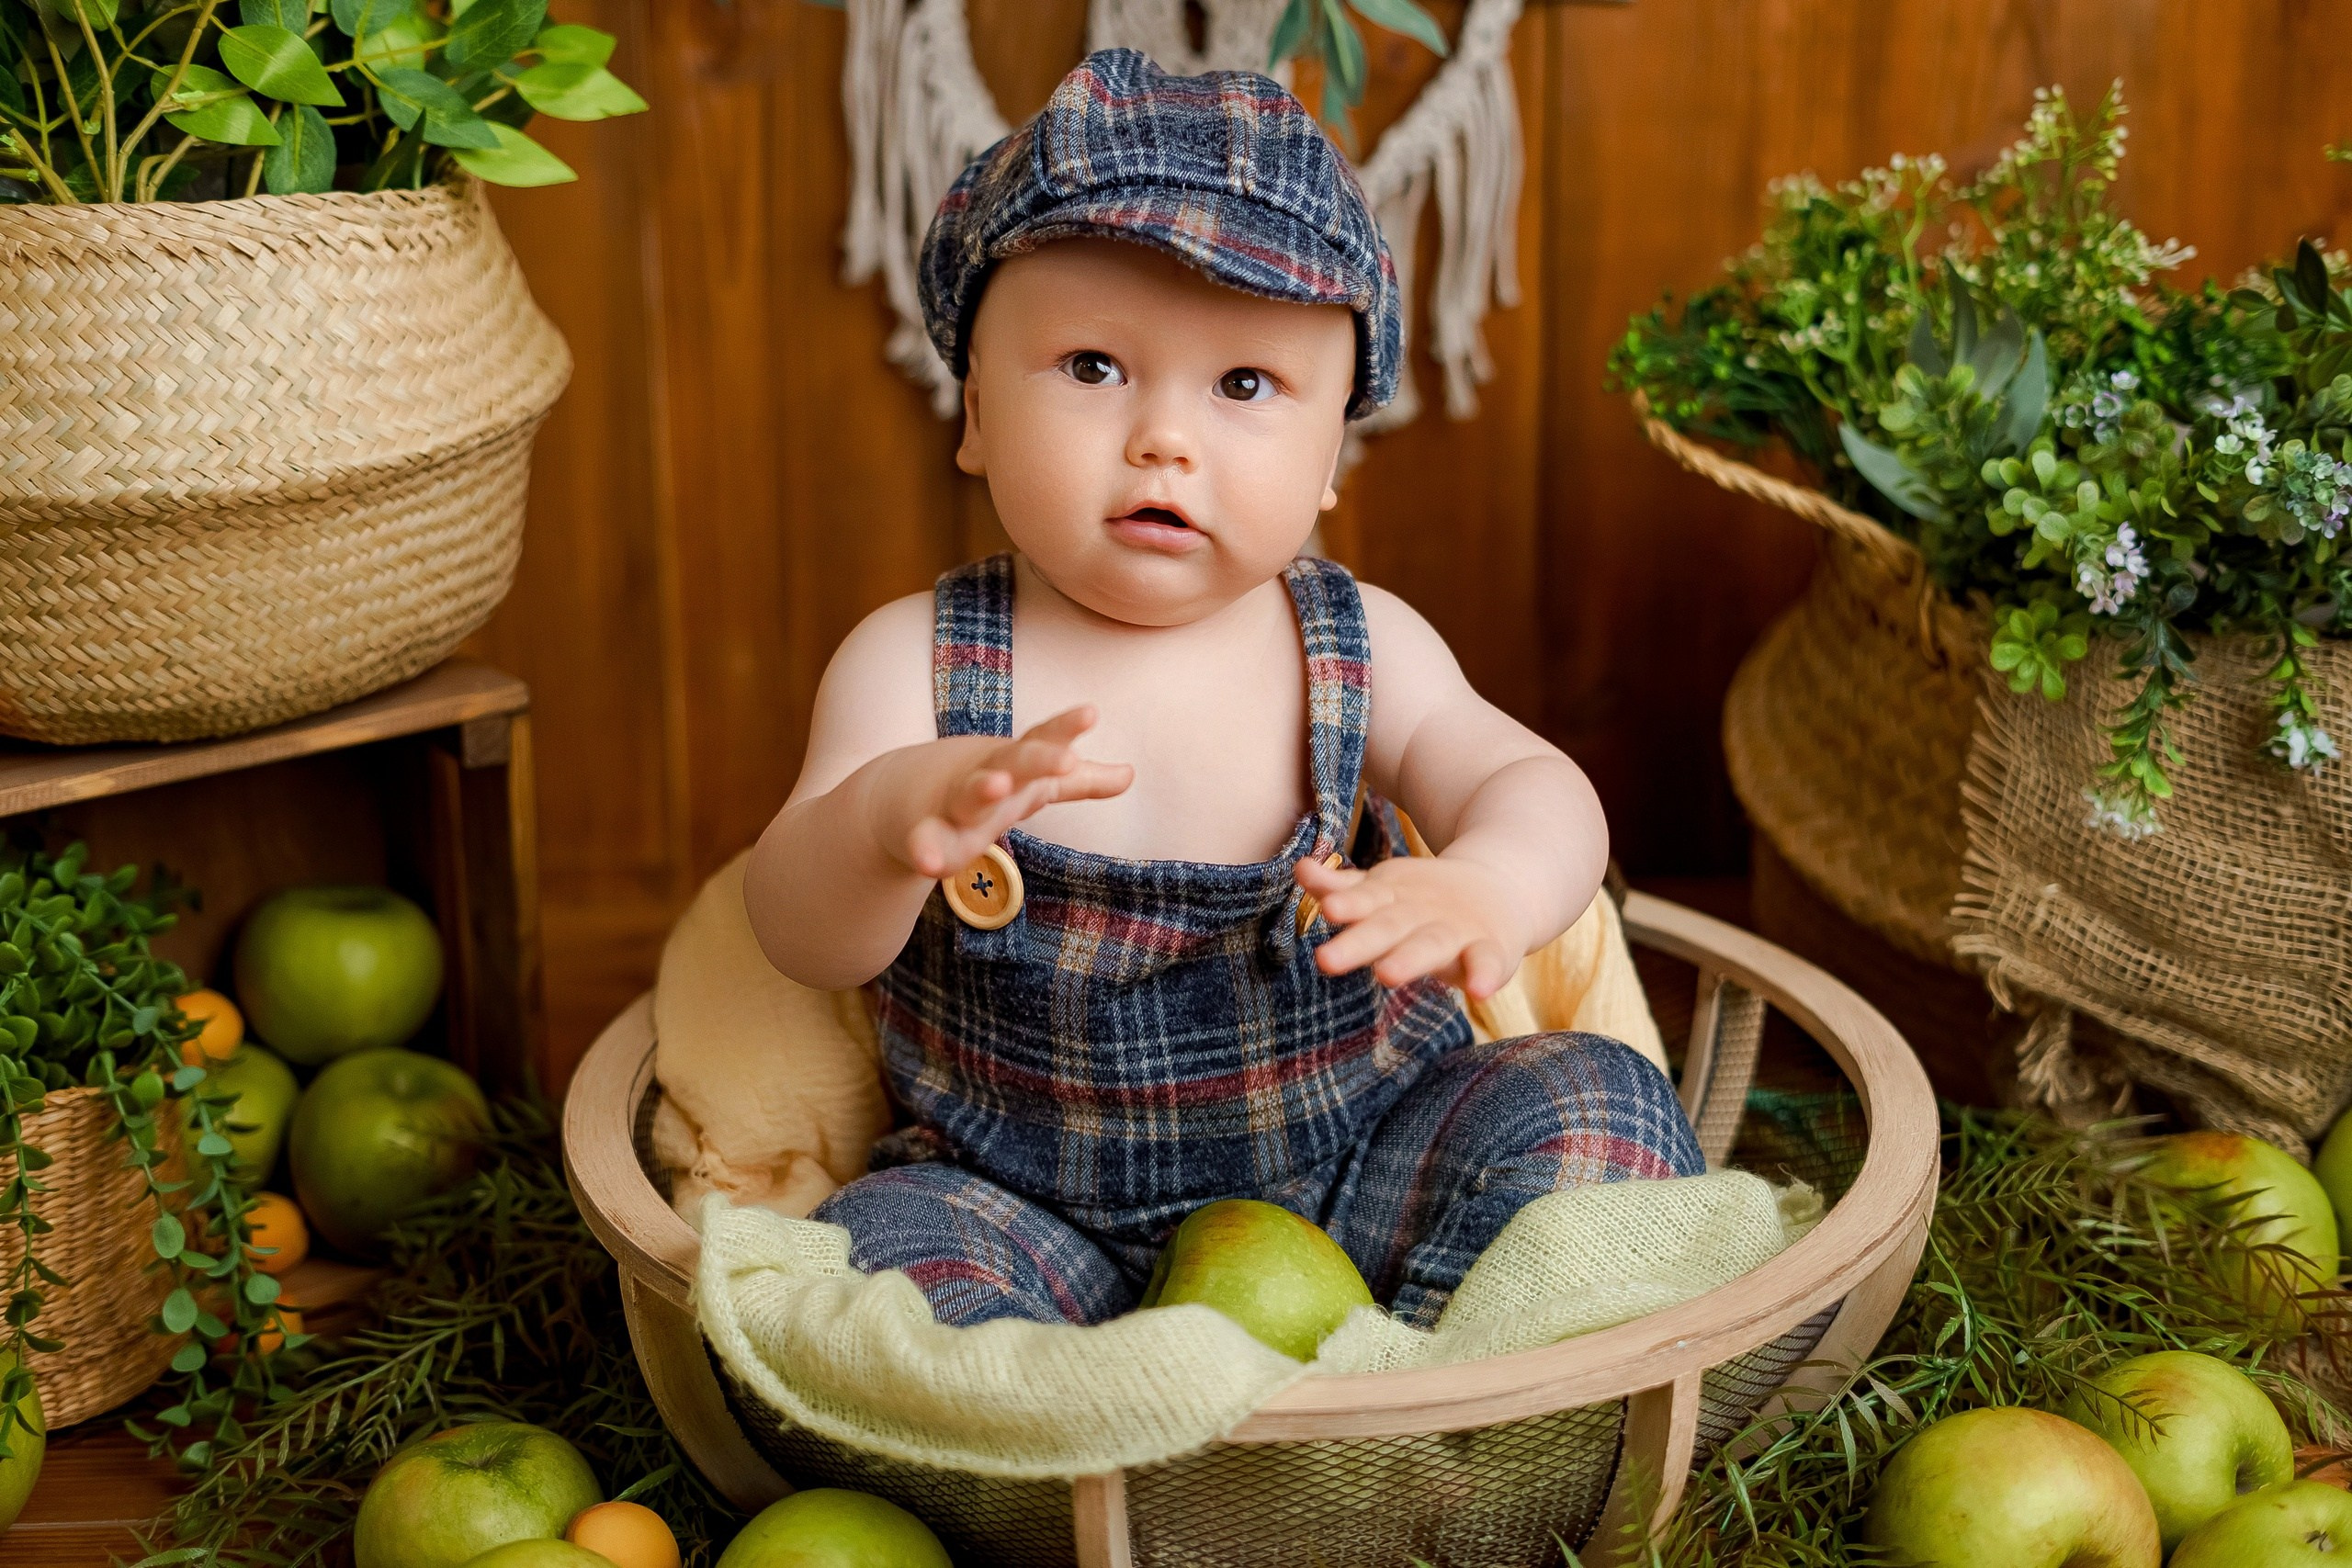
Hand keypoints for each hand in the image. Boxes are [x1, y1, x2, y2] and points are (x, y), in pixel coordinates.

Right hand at [897, 706, 1132, 878]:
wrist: (899, 795)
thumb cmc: (982, 785)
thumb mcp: (1033, 784)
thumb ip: (1079, 781)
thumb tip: (1131, 774)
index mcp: (1014, 763)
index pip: (1043, 741)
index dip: (1066, 729)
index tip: (1091, 713)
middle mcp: (986, 776)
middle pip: (1013, 762)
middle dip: (1037, 758)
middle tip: (1065, 756)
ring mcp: (954, 802)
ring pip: (969, 795)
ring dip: (983, 788)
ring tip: (999, 785)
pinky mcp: (927, 834)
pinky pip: (925, 842)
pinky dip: (925, 850)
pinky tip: (929, 865)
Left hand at [1297, 852, 1528, 998]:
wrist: (1500, 891)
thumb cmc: (1424, 901)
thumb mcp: (1384, 892)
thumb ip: (1342, 888)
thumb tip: (1300, 868)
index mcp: (1391, 900)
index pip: (1364, 902)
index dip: (1346, 904)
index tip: (1328, 910)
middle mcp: (1419, 913)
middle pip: (1387, 927)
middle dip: (1359, 942)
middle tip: (1325, 960)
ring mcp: (1455, 931)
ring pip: (1430, 945)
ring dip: (1409, 959)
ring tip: (1386, 974)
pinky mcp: (1489, 949)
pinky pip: (1487, 962)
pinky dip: (1485, 975)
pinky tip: (1480, 991)